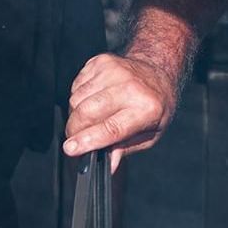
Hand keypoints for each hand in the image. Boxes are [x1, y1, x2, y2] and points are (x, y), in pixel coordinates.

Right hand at [62, 53, 180, 169]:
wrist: (157, 71)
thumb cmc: (154, 106)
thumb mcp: (149, 135)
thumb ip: (125, 148)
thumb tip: (108, 165)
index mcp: (147, 108)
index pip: (111, 128)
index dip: (88, 140)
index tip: (71, 149)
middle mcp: (130, 86)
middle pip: (87, 112)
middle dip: (75, 130)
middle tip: (75, 139)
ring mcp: (114, 70)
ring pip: (76, 99)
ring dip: (76, 114)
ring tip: (90, 117)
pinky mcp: (100, 62)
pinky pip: (76, 86)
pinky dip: (78, 97)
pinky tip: (92, 99)